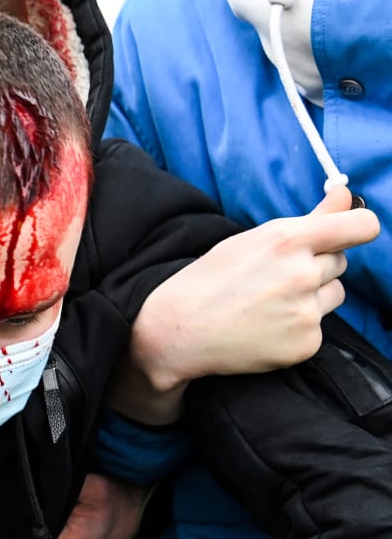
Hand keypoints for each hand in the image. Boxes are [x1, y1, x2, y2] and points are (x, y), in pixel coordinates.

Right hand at [130, 187, 378, 393]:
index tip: (348, 235)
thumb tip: (347, 195)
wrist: (178, 331)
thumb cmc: (208, 280)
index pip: (361, 227)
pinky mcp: (306, 343)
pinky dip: (298, 327)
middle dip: (316, 267)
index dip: (358, 229)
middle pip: (340, 262)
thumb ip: (309, 220)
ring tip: (269, 304)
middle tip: (273, 279)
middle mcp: (302, 274)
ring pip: (334, 295)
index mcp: (287, 239)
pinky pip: (318, 327)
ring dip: (312, 297)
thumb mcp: (251, 240)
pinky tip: (265, 328)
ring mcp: (306, 311)